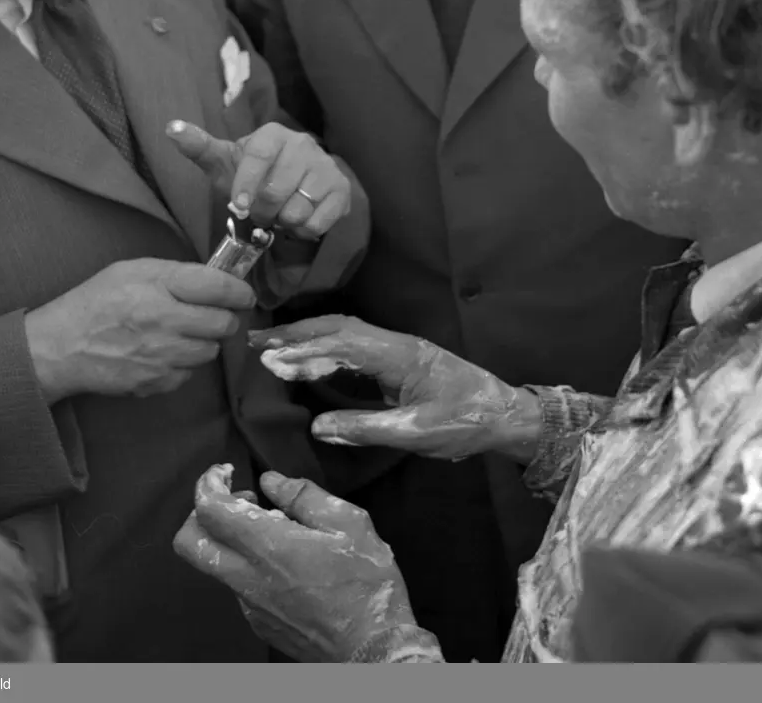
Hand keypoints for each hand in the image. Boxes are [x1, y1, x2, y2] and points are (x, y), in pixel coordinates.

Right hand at [25, 259, 254, 403]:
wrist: (60, 348)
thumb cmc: (97, 301)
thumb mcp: (133, 270)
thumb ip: (176, 273)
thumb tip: (215, 280)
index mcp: (161, 287)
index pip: (221, 288)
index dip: (240, 292)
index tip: (244, 295)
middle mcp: (166, 322)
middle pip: (224, 324)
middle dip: (225, 318)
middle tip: (214, 315)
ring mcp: (162, 357)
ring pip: (210, 352)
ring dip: (204, 343)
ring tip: (183, 334)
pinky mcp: (156, 384)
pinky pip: (188, 374)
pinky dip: (184, 365)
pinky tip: (164, 354)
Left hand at [167, 120, 349, 235]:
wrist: (297, 184)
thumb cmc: (254, 174)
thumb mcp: (225, 162)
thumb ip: (199, 147)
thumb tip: (170, 128)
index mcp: (274, 134)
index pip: (260, 155)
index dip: (247, 183)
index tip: (239, 205)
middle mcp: (304, 145)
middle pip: (278, 189)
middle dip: (263, 211)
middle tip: (259, 214)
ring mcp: (326, 167)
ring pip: (298, 209)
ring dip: (282, 222)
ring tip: (280, 215)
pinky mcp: (342, 191)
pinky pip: (318, 222)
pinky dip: (303, 230)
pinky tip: (298, 220)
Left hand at [174, 464, 414, 662]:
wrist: (372, 649)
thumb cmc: (366, 582)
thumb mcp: (349, 523)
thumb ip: (305, 496)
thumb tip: (271, 481)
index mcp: (269, 547)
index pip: (209, 511)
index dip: (208, 483)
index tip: (225, 471)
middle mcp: (248, 578)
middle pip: (189, 543)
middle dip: (201, 512)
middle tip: (240, 500)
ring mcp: (249, 605)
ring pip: (214, 565)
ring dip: (230, 539)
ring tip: (277, 530)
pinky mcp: (258, 623)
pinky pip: (238, 586)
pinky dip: (250, 564)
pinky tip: (287, 562)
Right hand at [249, 315, 541, 462]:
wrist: (505, 414)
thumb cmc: (465, 423)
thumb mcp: (416, 433)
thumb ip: (366, 428)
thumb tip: (317, 425)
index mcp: (399, 355)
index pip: (342, 344)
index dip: (304, 351)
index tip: (269, 360)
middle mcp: (396, 342)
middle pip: (339, 327)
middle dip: (297, 334)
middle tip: (256, 343)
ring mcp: (398, 347)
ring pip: (346, 330)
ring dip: (309, 335)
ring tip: (272, 346)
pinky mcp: (400, 356)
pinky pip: (355, 341)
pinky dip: (326, 344)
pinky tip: (309, 354)